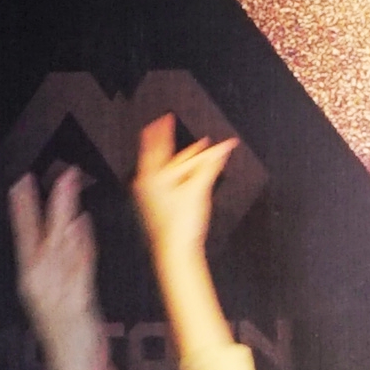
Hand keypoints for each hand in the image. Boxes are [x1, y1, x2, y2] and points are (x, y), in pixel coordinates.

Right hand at [7, 165, 111, 369]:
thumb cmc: (68, 333)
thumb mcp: (63, 294)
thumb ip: (72, 258)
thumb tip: (77, 224)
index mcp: (32, 280)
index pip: (24, 236)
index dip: (22, 208)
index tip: (20, 182)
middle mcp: (40, 283)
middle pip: (44, 234)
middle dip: (50, 201)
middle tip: (57, 173)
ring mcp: (57, 291)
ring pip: (60, 243)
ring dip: (65, 211)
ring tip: (70, 183)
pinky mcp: (76, 300)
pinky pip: (78, 266)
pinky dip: (80, 244)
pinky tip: (82, 223)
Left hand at [132, 111, 235, 255]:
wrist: (174, 251)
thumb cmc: (181, 224)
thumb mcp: (197, 189)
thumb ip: (210, 165)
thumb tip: (223, 148)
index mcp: (153, 175)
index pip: (158, 144)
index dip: (164, 129)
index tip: (166, 117)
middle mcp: (146, 183)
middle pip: (162, 157)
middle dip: (175, 146)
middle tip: (182, 134)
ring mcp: (149, 196)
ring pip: (165, 171)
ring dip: (179, 162)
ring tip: (191, 156)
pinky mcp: (154, 207)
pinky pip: (164, 183)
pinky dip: (176, 176)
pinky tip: (182, 177)